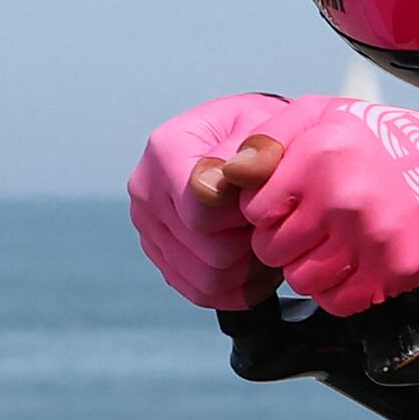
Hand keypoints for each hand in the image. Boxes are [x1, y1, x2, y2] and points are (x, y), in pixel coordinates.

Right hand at [125, 95, 308, 306]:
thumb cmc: (260, 133)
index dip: (248, 214)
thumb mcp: (269, 126)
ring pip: (208, 281)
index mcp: (166, 149)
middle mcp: (146, 190)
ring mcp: (148, 227)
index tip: (264, 196)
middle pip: (211, 253)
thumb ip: (259, 150)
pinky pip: (202, 293)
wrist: (248, 146)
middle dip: (252, 242)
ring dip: (250, 268)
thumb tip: (236, 174)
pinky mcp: (161, 256)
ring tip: (264, 237)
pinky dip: (238, 286)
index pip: (205, 211)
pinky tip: (254, 259)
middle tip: (272, 220)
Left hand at [233, 99, 418, 313]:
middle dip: (283, 241)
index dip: (267, 208)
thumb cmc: (378, 143)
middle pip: (272, 250)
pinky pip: (339, 302)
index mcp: (320, 156)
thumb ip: (267, 139)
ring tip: (331, 243)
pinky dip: (339, 289)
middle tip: (310, 225)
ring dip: (308, 268)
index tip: (290, 200)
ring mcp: (372, 239)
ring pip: (301, 281)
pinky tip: (352, 262)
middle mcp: (344, 198)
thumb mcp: (320, 116)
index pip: (254, 209)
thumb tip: (229, 171)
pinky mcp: (394, 272)